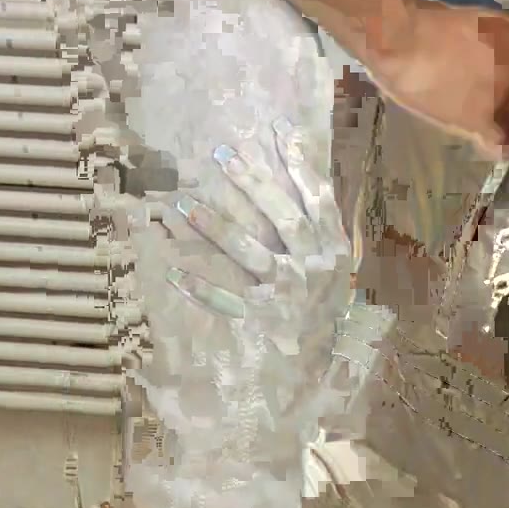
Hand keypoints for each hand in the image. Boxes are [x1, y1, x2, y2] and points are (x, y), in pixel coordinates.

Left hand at [141, 117, 389, 431]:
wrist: (309, 378)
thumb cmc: (314, 315)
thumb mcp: (326, 271)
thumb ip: (313, 231)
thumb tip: (294, 177)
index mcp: (336, 252)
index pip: (319, 198)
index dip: (300, 163)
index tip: (278, 130)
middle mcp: (318, 270)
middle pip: (284, 217)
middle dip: (254, 183)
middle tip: (223, 154)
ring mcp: (292, 296)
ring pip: (252, 253)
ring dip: (215, 227)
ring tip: (182, 205)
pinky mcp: (265, 320)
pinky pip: (228, 298)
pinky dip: (200, 287)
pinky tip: (172, 271)